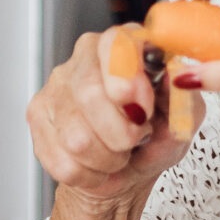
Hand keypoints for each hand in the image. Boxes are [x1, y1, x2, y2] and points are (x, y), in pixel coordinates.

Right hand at [25, 26, 197, 210]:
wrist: (125, 171)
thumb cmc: (154, 137)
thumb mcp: (182, 119)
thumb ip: (181, 97)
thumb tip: (175, 77)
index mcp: (123, 44)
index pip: (115, 44)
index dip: (128, 79)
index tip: (143, 109)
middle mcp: (85, 58)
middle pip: (90, 94)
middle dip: (121, 133)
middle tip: (136, 139)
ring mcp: (56, 86)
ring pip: (75, 136)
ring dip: (107, 158)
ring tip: (118, 154)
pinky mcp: (37, 116)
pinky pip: (62, 160)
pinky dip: (89, 174)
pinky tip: (97, 164)